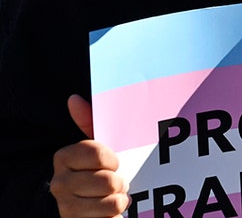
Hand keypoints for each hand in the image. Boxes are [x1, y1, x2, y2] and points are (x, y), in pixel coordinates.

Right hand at [50, 95, 129, 217]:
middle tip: (115, 183)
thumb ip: (90, 122)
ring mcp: (65, 207)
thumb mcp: (99, 147)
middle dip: (120, 183)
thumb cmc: (98, 172)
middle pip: (107, 181)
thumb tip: (74, 99)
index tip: (112, 162)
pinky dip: (116, 215)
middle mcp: (59, 183)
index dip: (112, 159)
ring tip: (112, 197)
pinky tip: (108, 212)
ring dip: (119, 200)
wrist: (92, 207)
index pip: (97, 154)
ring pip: (111, 202)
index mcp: (63, 157)